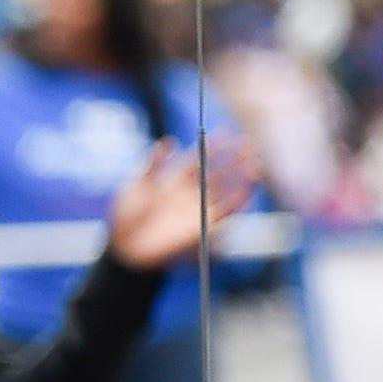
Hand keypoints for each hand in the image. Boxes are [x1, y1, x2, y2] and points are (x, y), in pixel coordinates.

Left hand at [105, 142, 256, 272]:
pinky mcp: (204, 226)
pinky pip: (227, 213)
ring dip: (242, 177)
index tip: (226, 133)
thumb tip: (168, 140)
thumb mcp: (136, 184)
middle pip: (218, 172)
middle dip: (235, 158)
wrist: (126, 247)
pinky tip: (250, 189)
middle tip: (249, 143)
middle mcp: (191, 193)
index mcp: (175, 181)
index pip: (199, 159)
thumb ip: (153, 164)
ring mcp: (198, 209)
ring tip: (256, 164)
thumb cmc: (126, 216)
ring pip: (227, 190)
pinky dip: (240, 201)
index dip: (212, 147)